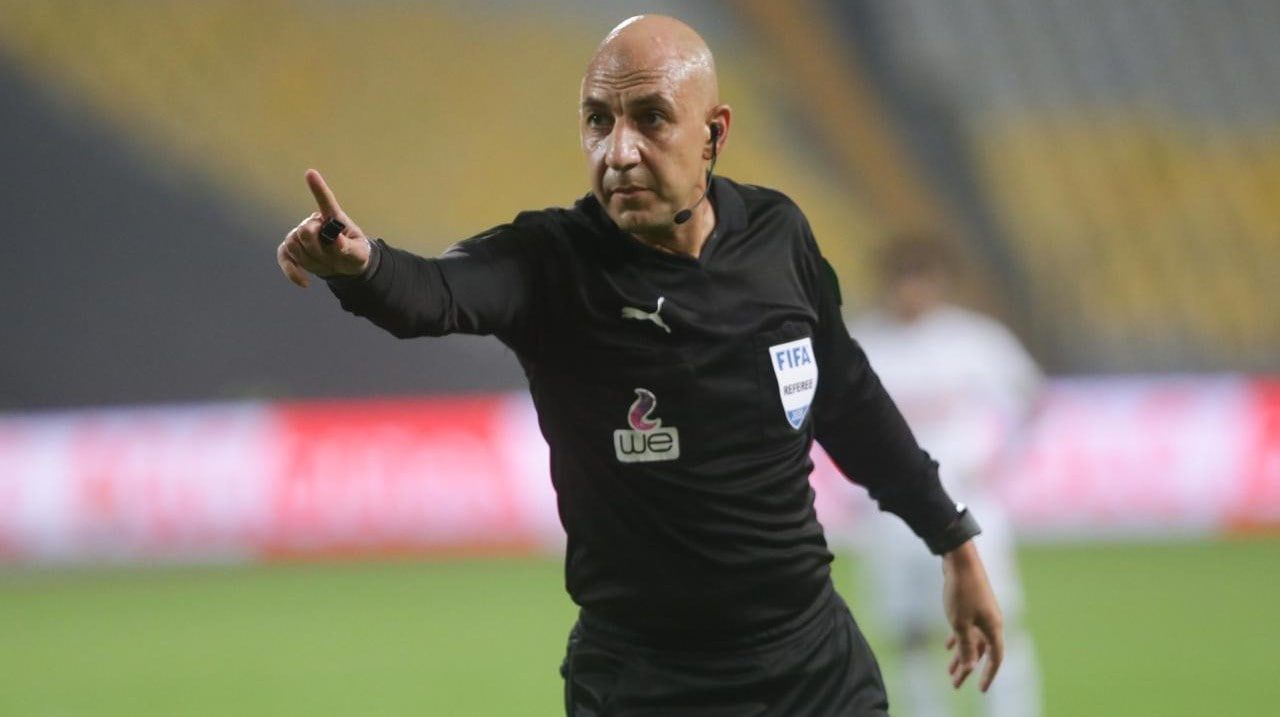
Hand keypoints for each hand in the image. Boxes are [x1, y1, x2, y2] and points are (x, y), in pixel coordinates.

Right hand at [277, 169, 370, 287]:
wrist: (344, 266)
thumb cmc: (354, 254)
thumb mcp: (359, 254)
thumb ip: (350, 249)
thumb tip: (337, 242)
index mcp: (333, 218)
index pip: (326, 202)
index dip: (318, 188)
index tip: (311, 173)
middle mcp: (314, 222)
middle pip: (305, 232)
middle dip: (318, 249)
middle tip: (333, 258)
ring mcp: (299, 234)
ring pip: (294, 246)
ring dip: (311, 261)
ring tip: (326, 264)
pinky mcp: (290, 249)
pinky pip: (284, 257)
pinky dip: (292, 271)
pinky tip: (305, 282)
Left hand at [941, 539, 1003, 692]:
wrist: (960, 560)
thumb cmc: (961, 591)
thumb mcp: (960, 623)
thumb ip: (966, 646)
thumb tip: (969, 668)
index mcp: (994, 627)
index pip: (995, 657)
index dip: (989, 675)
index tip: (981, 690)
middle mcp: (992, 621)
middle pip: (981, 651)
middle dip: (967, 669)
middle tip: (955, 684)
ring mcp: (982, 612)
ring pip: (972, 640)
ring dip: (961, 655)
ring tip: (949, 671)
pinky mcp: (972, 605)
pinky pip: (967, 627)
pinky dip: (958, 638)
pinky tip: (947, 646)